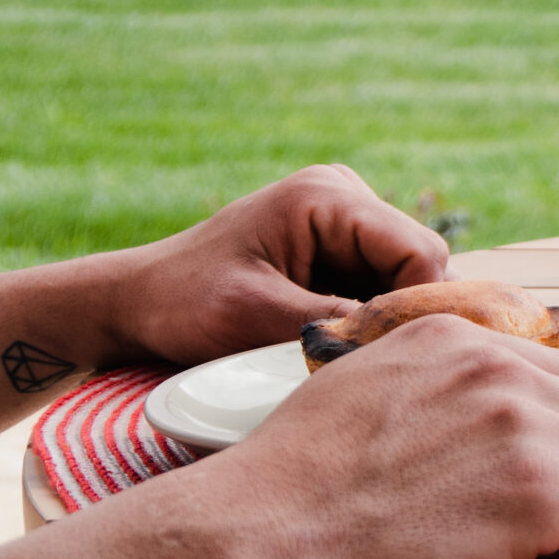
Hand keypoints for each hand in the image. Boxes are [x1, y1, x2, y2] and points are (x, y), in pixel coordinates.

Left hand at [100, 166, 450, 366]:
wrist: (135, 301)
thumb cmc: (183, 304)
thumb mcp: (258, 319)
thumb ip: (337, 324)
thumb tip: (408, 344)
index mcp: (326, 195)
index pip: (420, 252)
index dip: (423, 309)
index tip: (400, 361)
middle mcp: (345, 194)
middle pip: (422, 263)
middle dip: (405, 315)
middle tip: (374, 365)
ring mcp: (344, 217)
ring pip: (407, 277)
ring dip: (388, 319)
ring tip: (354, 357)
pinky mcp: (340, 245)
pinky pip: (383, 284)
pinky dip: (372, 318)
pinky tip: (345, 344)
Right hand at [193, 316, 558, 558]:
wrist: (259, 541)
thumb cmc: (293, 490)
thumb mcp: (363, 390)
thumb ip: (435, 390)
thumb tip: (482, 427)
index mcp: (455, 336)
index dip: (558, 437)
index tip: (527, 482)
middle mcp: (499, 365)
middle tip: (545, 524)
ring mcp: (524, 422)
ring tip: (554, 545)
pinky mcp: (542, 488)